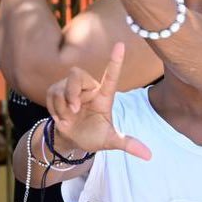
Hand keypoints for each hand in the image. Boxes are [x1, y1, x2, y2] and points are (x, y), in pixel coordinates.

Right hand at [47, 42, 150, 159]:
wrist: (72, 140)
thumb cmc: (94, 136)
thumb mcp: (111, 141)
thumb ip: (128, 144)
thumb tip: (149, 156)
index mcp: (105, 96)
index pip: (111, 76)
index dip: (115, 60)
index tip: (120, 45)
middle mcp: (90, 88)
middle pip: (77, 74)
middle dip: (71, 92)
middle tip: (74, 110)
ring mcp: (73, 88)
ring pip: (62, 86)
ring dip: (63, 105)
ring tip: (69, 116)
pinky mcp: (58, 90)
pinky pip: (52, 93)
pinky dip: (54, 108)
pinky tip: (62, 115)